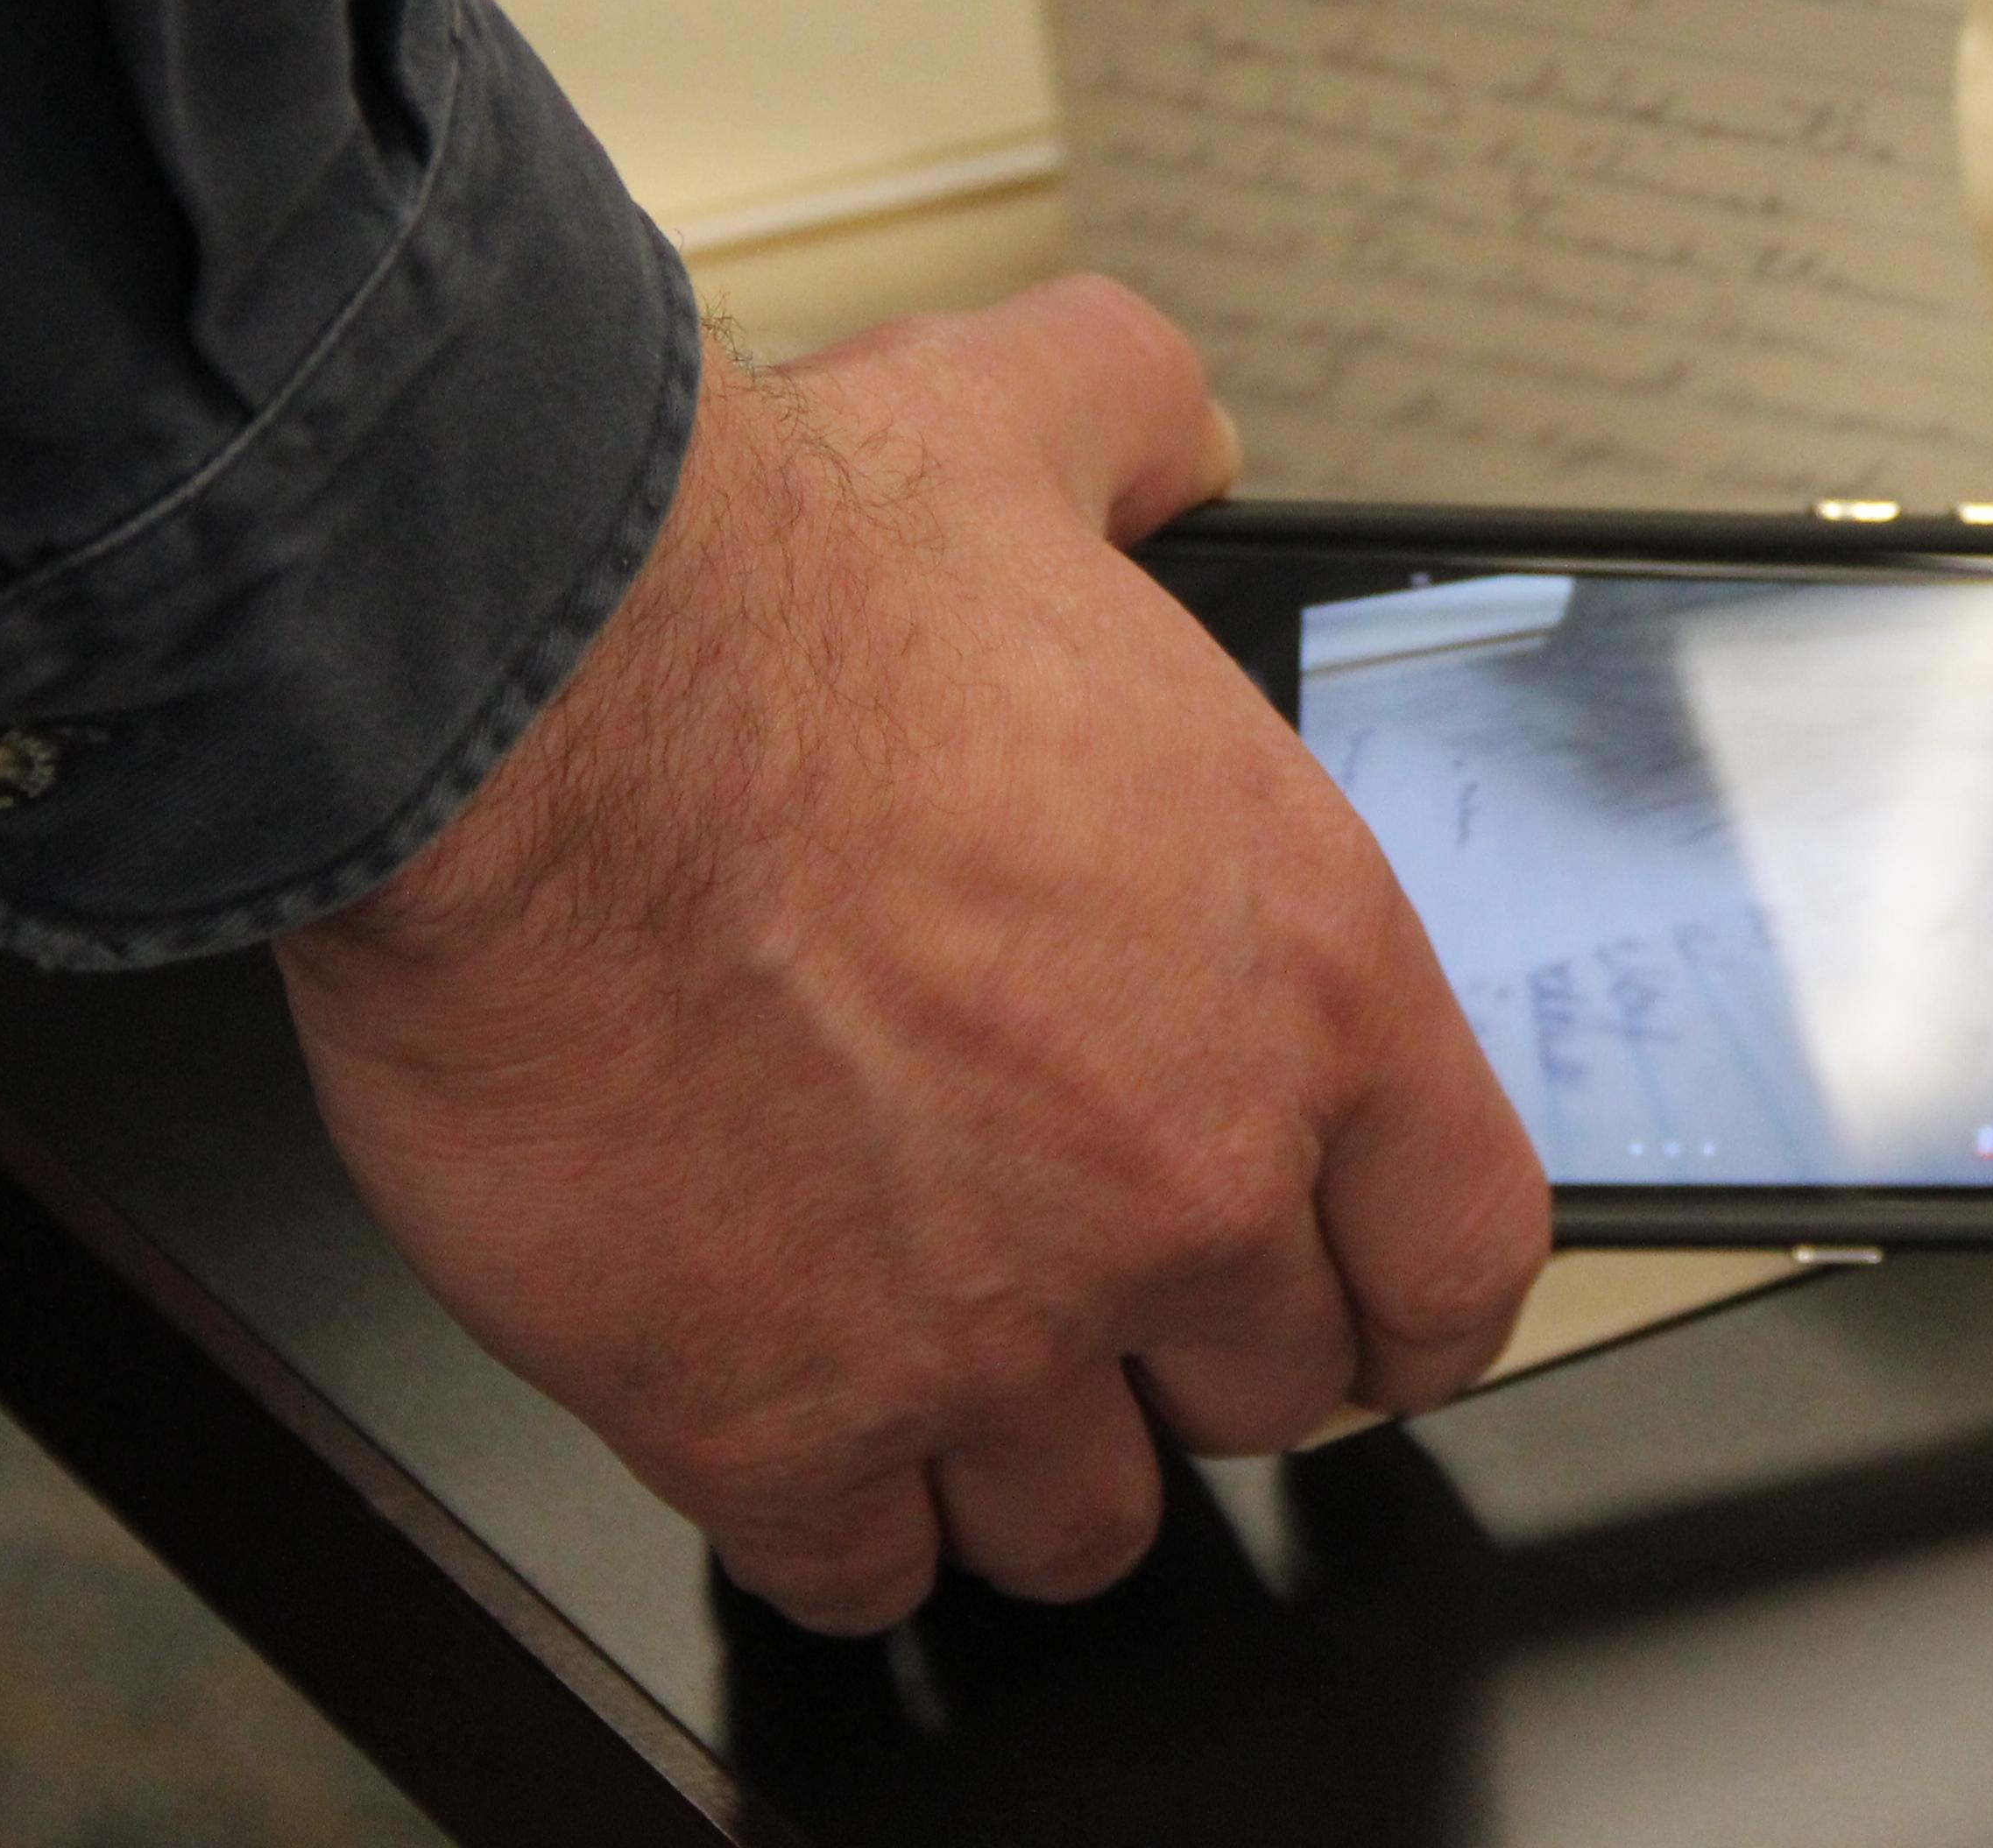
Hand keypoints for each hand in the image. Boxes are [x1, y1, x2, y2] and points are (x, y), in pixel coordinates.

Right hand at [273, 278, 1546, 1634]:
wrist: (528, 696)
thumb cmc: (770, 590)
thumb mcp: (1040, 422)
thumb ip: (1149, 431)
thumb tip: (1176, 432)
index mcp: (1308, 977)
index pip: (1463, 1251)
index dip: (1405, 1295)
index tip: (1358, 1302)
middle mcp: (1187, 1176)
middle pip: (1273, 1395)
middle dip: (1193, 1351)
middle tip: (1100, 1285)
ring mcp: (992, 1325)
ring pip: (1081, 1521)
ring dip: (1025, 1456)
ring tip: (952, 1372)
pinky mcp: (775, 1417)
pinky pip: (861, 1570)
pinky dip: (837, 1520)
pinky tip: (801, 1432)